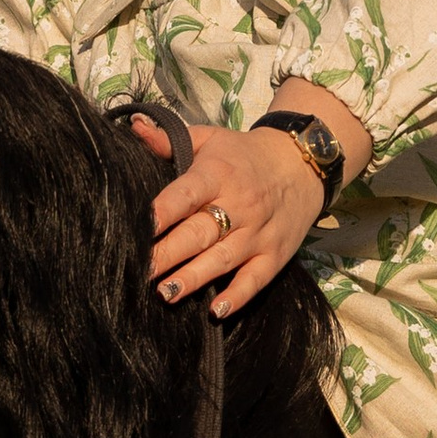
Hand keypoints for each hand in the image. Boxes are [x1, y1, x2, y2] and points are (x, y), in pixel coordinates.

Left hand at [131, 115, 325, 317]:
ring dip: (194, 278)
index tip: (139, 228)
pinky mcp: (275, 254)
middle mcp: (239, 205)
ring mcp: (258, 232)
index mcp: (217, 174)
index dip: (163, 211)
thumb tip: (134, 126)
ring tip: (165, 294)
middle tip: (139, 271)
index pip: (186, 194)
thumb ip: (169, 139)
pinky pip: (255, 279)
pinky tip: (215, 311)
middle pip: (199, 232)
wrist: (302, 163)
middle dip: (168, 253)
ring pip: (222, 258)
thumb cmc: (242, 155)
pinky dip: (237, 296)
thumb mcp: (209, 138)